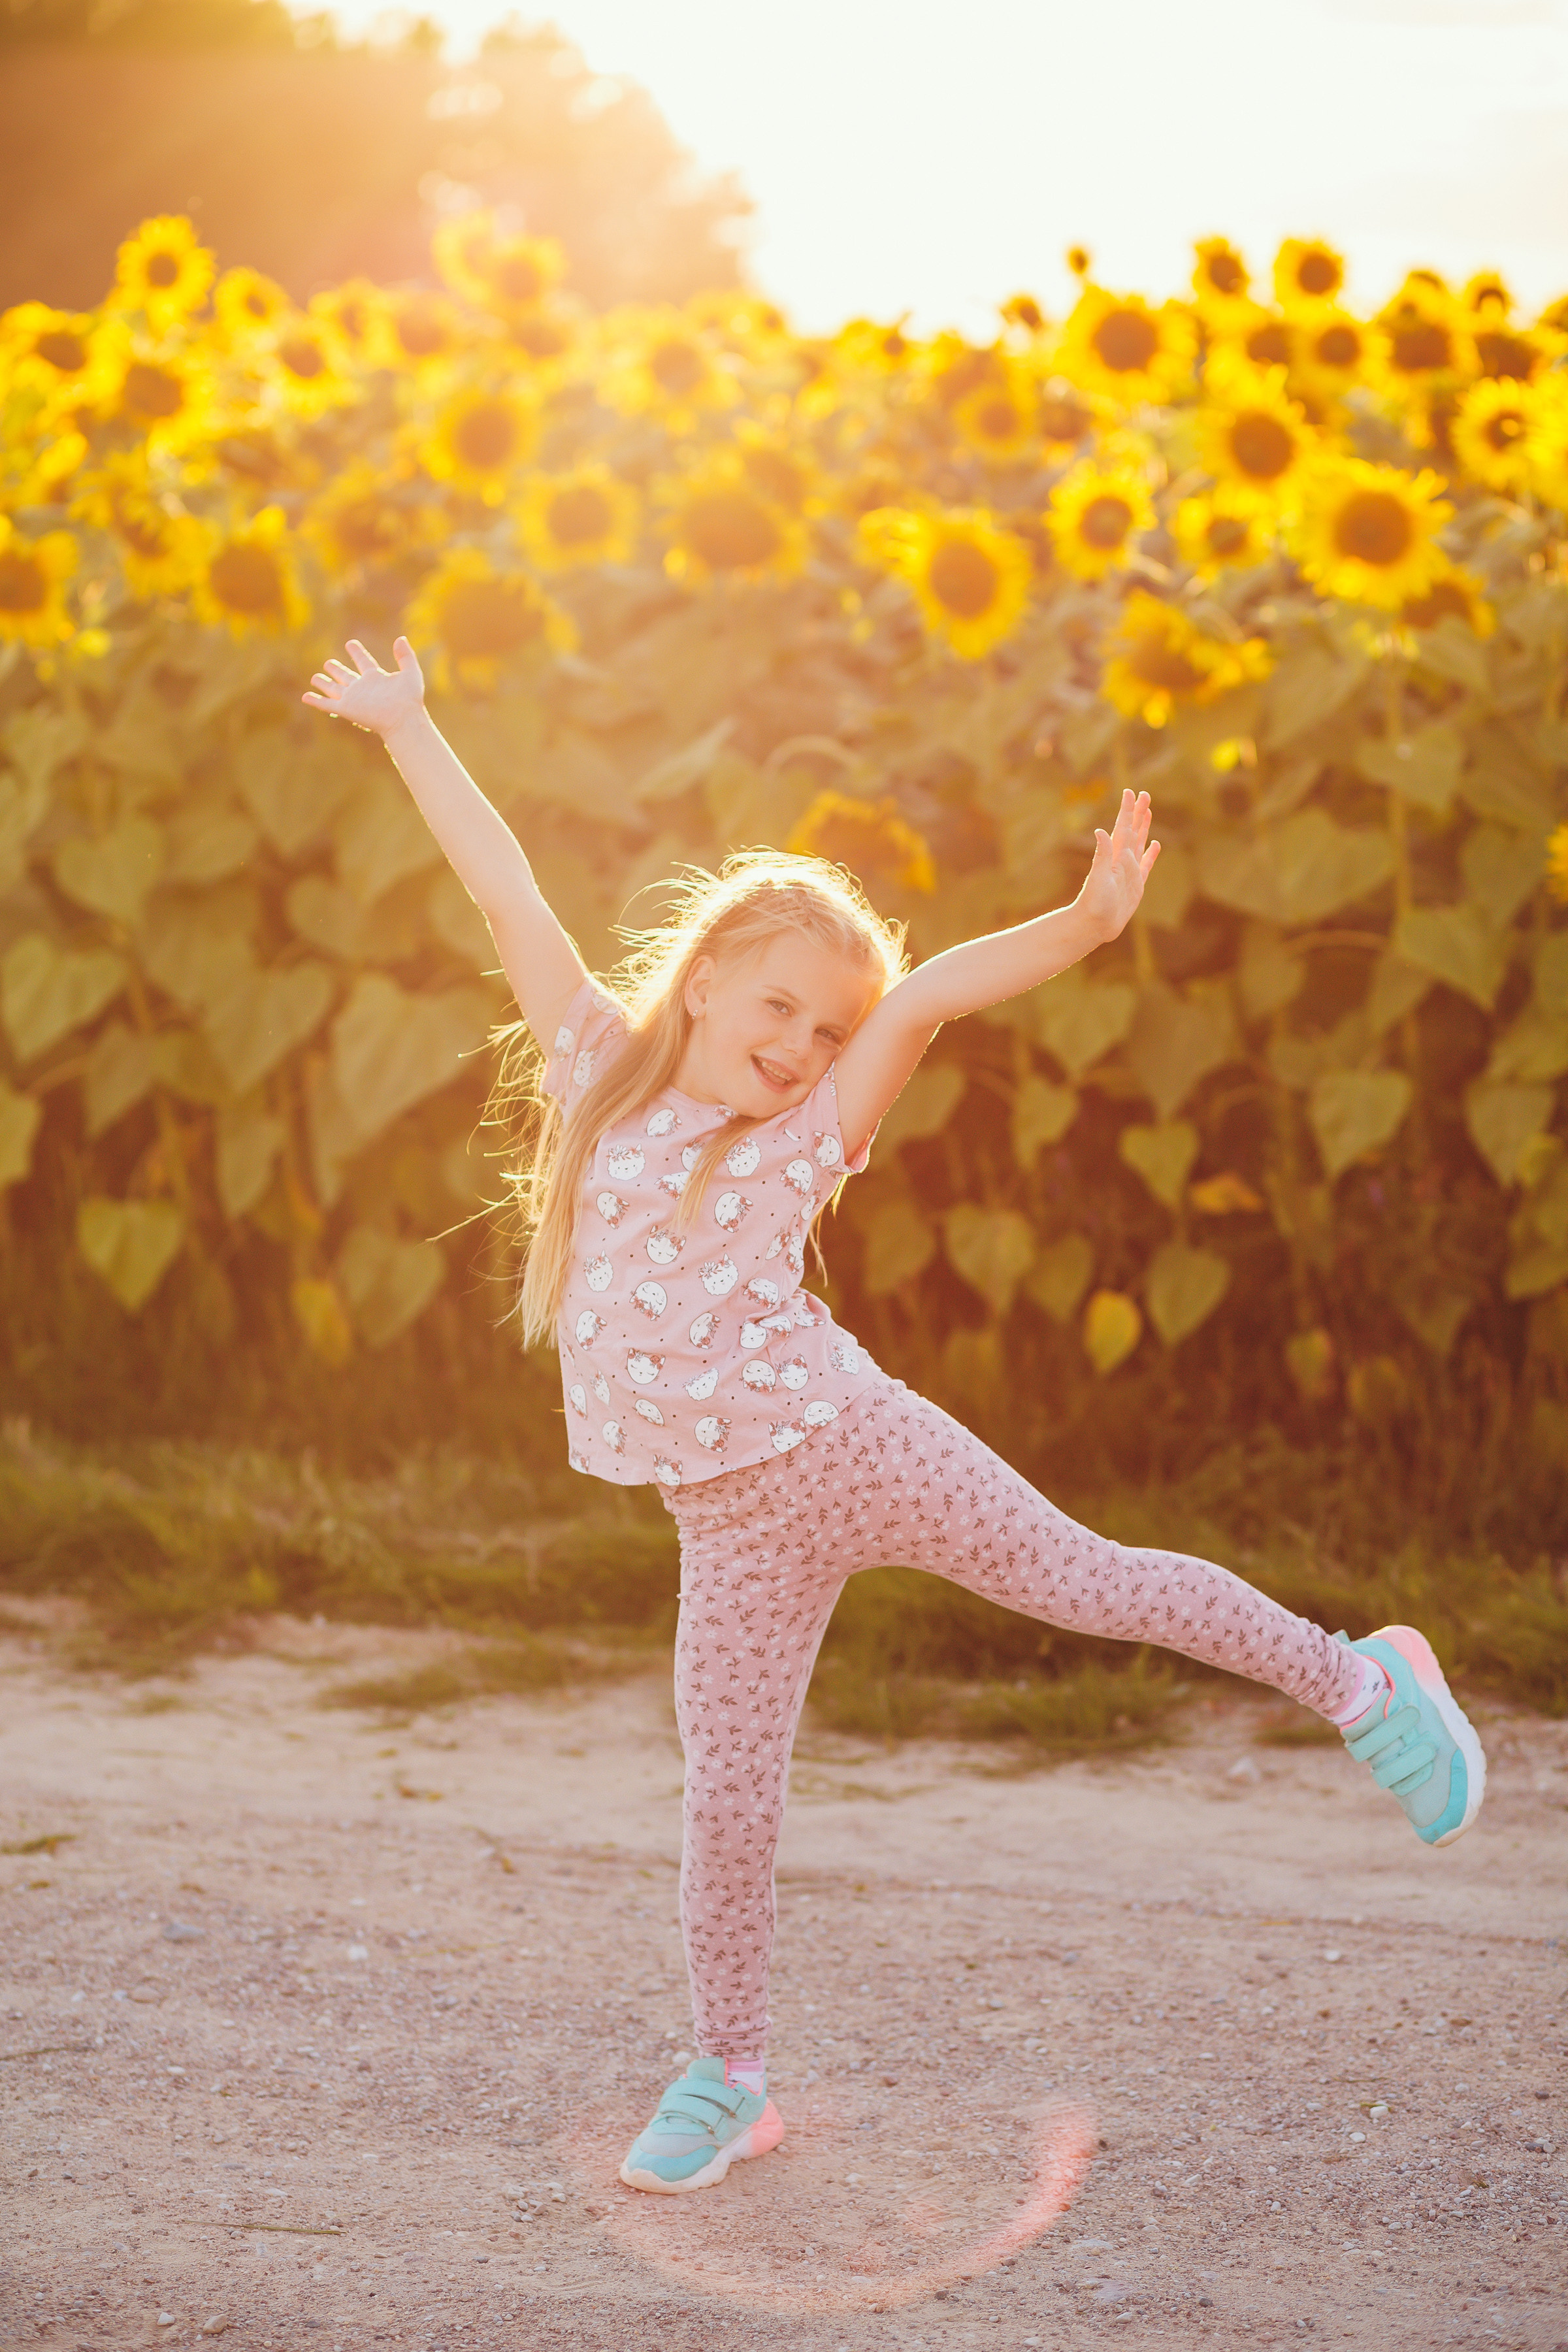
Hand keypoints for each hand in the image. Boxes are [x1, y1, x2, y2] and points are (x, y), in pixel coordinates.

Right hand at [302, 636, 424, 737]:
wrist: (402, 719)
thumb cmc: (409, 699)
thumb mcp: (411, 673)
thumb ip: (406, 656)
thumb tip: (400, 639)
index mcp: (376, 678)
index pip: (364, 662)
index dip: (357, 652)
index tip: (350, 644)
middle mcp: (362, 687)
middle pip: (346, 676)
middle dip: (337, 670)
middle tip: (328, 663)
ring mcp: (352, 698)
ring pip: (334, 688)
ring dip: (324, 683)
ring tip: (315, 677)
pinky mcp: (345, 708)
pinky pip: (326, 703)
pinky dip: (315, 700)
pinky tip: (305, 697)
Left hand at [1076, 787, 1160, 942]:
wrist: (1094, 925)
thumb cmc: (1094, 903)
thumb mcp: (1099, 878)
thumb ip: (1102, 855)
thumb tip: (1101, 831)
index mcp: (1114, 855)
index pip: (1123, 827)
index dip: (1127, 810)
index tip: (1130, 792)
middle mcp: (1122, 860)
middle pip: (1132, 831)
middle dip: (1138, 813)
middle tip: (1144, 795)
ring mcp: (1130, 872)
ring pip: (1139, 843)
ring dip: (1143, 828)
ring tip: (1147, 812)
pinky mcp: (1136, 885)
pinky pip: (1146, 865)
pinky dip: (1151, 854)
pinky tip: (1154, 844)